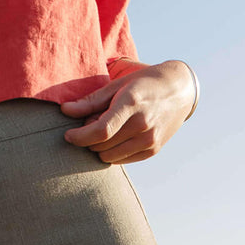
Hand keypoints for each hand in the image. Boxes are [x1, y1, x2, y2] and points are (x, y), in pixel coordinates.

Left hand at [59, 60, 195, 163]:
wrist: (180, 91)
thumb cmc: (142, 84)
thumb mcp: (117, 85)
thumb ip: (90, 101)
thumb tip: (64, 110)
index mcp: (131, 104)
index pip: (101, 130)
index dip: (80, 136)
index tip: (68, 135)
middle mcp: (142, 124)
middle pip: (101, 145)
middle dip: (88, 138)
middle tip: (92, 123)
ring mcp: (149, 139)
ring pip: (108, 157)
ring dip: (99, 147)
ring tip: (105, 130)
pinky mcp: (153, 150)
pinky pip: (121, 160)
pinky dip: (112, 153)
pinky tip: (116, 137)